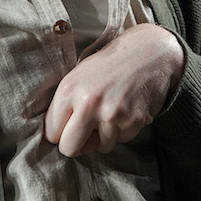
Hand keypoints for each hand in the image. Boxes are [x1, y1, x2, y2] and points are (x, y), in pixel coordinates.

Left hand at [44, 24, 184, 156]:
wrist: (149, 52)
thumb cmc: (110, 65)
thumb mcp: (79, 76)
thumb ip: (66, 106)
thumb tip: (60, 140)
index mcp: (69, 89)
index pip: (51, 133)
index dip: (60, 133)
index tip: (70, 127)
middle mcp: (88, 103)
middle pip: (69, 149)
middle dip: (77, 145)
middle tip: (87, 133)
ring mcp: (112, 113)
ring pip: (100, 147)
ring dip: (105, 136)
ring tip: (112, 110)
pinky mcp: (133, 120)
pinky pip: (122, 140)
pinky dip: (124, 130)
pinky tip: (127, 109)